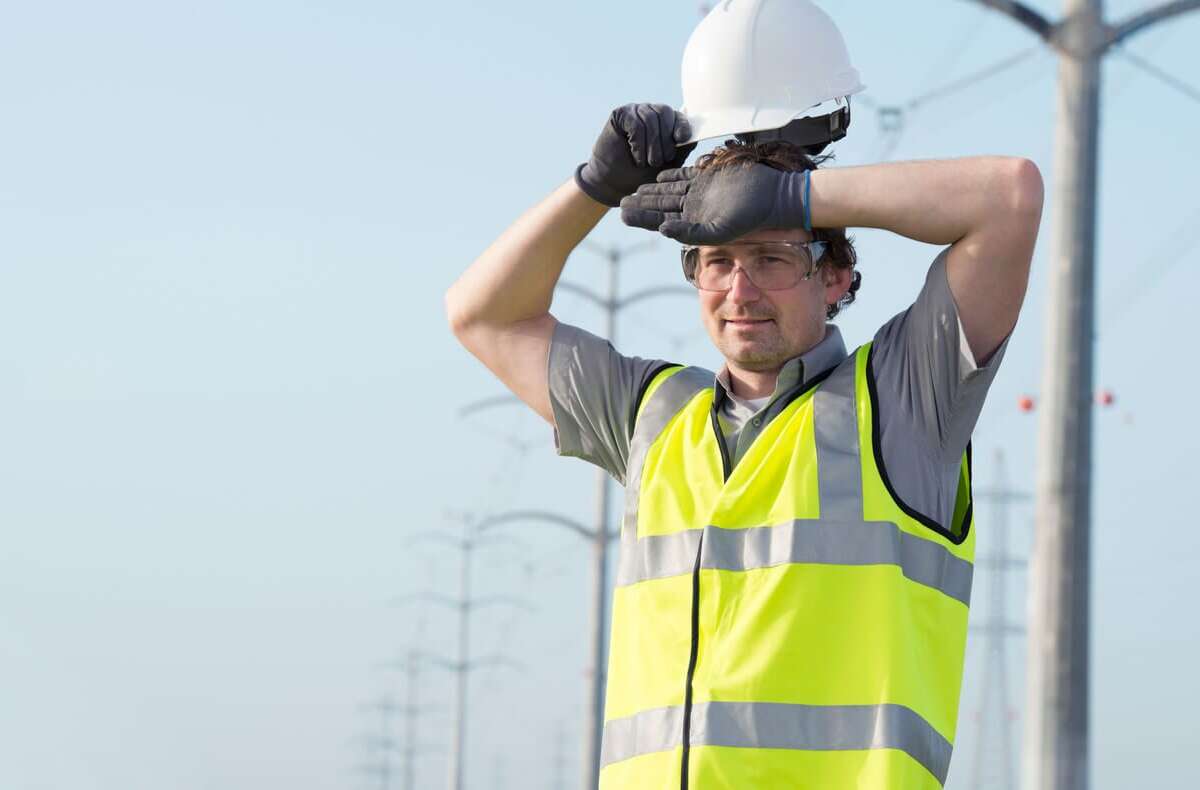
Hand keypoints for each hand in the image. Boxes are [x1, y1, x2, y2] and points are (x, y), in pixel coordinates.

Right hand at [574, 104, 695, 207]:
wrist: (614, 182)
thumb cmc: (641, 174)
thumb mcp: (667, 165)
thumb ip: (681, 150)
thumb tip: (695, 137)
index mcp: (665, 122)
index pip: (678, 116)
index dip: (682, 125)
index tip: (681, 139)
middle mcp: (651, 112)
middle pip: (665, 112)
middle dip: (664, 140)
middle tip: (658, 161)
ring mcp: (636, 111)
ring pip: (650, 118)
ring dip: (650, 144)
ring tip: (645, 162)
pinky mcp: (620, 114)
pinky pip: (635, 123)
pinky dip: (638, 143)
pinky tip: (635, 155)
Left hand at [620, 163, 808, 244]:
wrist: (772, 197)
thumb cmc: (749, 219)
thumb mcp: (717, 231)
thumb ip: (689, 232)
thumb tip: (662, 229)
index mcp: (694, 223)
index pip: (661, 220)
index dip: (642, 218)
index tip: (622, 215)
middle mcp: (695, 209)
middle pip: (662, 206)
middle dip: (641, 204)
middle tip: (620, 201)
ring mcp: (702, 193)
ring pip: (670, 191)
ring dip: (652, 191)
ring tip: (633, 190)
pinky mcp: (710, 178)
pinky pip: (686, 175)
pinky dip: (672, 175)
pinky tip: (657, 175)